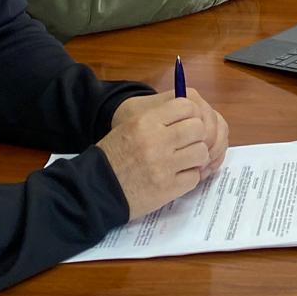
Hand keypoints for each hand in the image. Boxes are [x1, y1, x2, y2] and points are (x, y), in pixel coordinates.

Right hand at [100, 92, 222, 218]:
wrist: (95, 189)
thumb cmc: (114, 156)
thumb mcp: (131, 127)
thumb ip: (160, 119)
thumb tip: (192, 114)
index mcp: (146, 122)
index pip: (186, 106)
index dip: (192, 115)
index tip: (188, 123)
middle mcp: (156, 141)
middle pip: (198, 129)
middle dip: (197, 137)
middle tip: (189, 144)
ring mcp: (163, 166)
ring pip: (201, 153)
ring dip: (196, 158)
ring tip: (185, 162)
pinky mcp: (167, 188)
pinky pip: (194, 177)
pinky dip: (189, 177)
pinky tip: (178, 177)